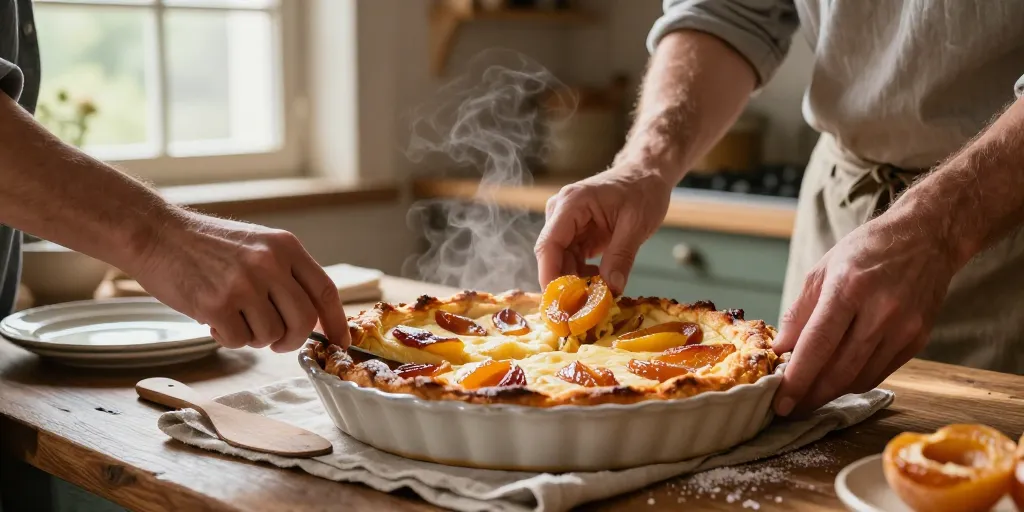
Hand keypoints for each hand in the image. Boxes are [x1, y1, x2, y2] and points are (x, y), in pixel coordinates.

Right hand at [131, 210, 349, 351]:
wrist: (156, 234)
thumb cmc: (207, 246)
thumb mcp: (258, 246)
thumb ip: (286, 275)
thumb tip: (315, 319)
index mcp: (286, 247)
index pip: (325, 291)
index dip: (337, 322)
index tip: (340, 343)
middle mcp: (270, 263)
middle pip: (304, 321)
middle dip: (293, 340)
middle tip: (277, 342)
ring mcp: (244, 284)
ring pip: (271, 335)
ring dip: (255, 338)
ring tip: (234, 317)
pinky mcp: (217, 304)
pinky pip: (240, 341)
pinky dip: (230, 338)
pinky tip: (214, 319)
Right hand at [534, 165, 673, 293]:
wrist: (646, 175)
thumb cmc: (642, 191)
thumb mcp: (636, 224)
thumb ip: (621, 256)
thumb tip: (610, 290)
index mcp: (571, 204)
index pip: (548, 245)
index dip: (549, 276)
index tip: (558, 304)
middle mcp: (561, 213)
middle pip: (551, 257)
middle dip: (564, 286)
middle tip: (580, 313)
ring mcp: (566, 224)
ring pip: (560, 263)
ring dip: (575, 284)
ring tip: (596, 301)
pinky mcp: (575, 234)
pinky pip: (572, 261)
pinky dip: (582, 277)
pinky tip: (600, 285)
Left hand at [771, 210, 958, 416]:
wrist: (927, 238)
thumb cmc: (866, 250)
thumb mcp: (822, 269)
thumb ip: (799, 312)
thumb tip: (780, 351)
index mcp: (849, 288)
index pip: (818, 344)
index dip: (798, 378)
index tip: (781, 402)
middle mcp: (880, 311)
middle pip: (840, 369)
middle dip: (811, 396)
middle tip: (789, 409)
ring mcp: (903, 328)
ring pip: (860, 378)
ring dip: (831, 393)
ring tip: (809, 395)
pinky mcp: (917, 340)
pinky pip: (879, 374)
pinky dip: (854, 382)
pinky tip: (837, 380)